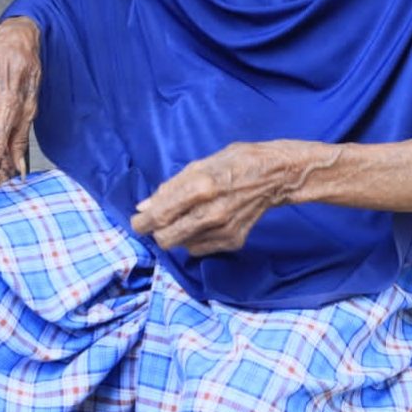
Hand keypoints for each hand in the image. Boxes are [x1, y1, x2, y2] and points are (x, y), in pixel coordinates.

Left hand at [130, 140, 319, 254]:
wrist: (274, 175)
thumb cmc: (232, 163)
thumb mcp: (197, 166)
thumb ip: (169, 188)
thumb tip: (144, 207)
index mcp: (200, 187)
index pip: (160, 215)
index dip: (141, 223)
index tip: (137, 222)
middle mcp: (211, 213)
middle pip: (167, 239)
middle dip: (157, 232)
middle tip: (158, 222)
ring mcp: (224, 230)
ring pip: (182, 246)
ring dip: (178, 234)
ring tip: (188, 216)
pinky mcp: (234, 241)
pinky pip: (200, 249)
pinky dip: (195, 239)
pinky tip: (204, 223)